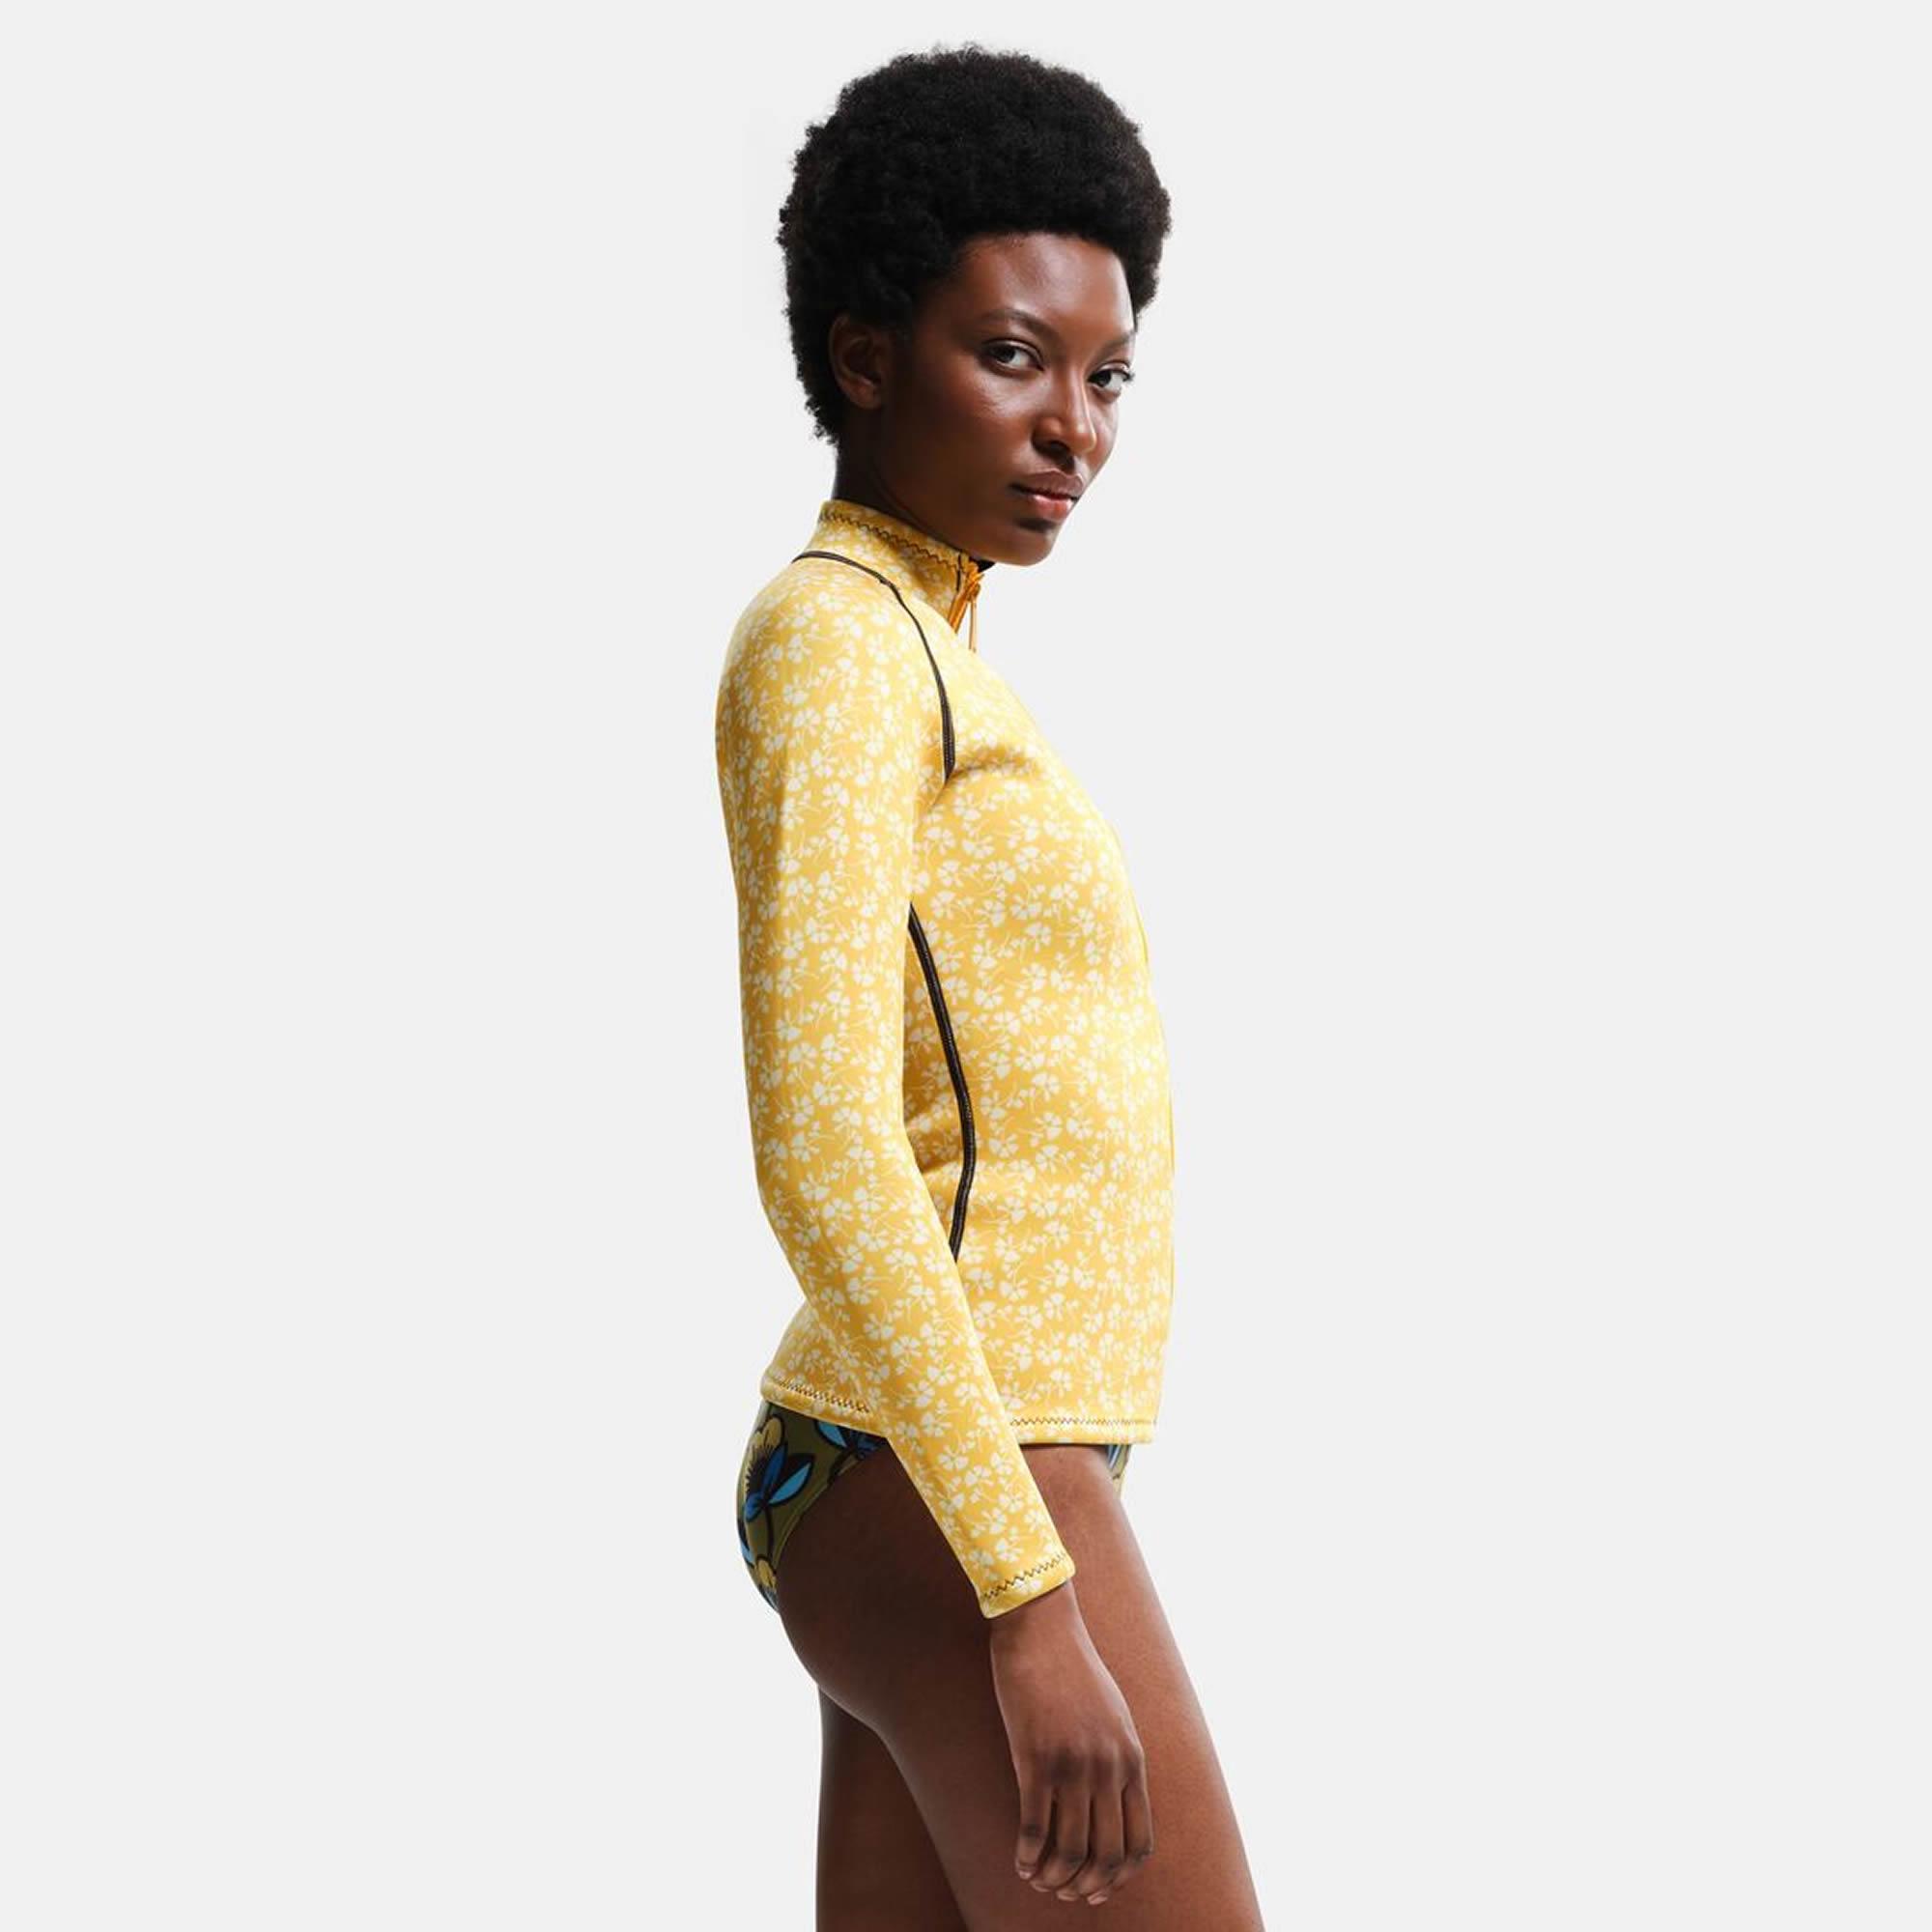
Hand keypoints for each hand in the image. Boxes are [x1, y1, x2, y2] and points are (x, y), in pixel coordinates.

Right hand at [988, 1581, 1154, 1905]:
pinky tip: (1020, 1860)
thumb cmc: (1073, 1669)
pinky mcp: (1036, 1758)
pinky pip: (1034, 1827)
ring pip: (1069, 1851)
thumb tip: (1110, 1803)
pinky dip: (1027, 1855)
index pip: (1139, 1842)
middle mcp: (1109, 1769)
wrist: (1042, 1626)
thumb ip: (1118, 1758)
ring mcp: (1074, 1765)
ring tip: (1038, 1879)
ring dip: (1053, 1877)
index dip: (1119, 1878)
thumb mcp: (1113, 1715)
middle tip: (1063, 1893)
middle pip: (1105, 1855)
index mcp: (1132, 1760)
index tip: (1097, 1890)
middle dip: (1084, 1886)